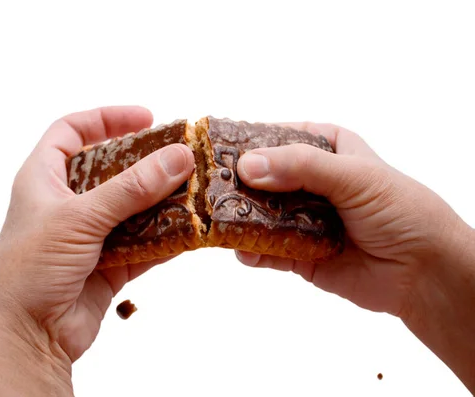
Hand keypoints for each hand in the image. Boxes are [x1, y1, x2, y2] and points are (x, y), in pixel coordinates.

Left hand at [0, 106, 193, 395]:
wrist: (24, 336)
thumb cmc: (31, 267)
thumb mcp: (80, 217)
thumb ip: (131, 188)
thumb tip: (178, 157)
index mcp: (43, 178)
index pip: (71, 132)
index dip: (106, 119)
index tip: (146, 118)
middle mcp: (66, 203)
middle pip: (111, 170)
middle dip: (146, 163)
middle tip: (181, 156)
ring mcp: (89, 236)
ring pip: (132, 209)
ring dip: (162, 202)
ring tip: (194, 191)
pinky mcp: (107, 265)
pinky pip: (143, 244)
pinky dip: (165, 239)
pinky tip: (190, 231)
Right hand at [234, 122, 474, 391]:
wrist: (425, 273)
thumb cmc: (402, 211)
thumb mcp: (355, 175)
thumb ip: (302, 166)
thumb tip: (248, 166)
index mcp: (328, 149)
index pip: (280, 136)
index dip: (250, 140)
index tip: (217, 145)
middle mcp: (311, 181)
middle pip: (263, 176)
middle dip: (237, 182)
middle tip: (206, 184)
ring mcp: (302, 218)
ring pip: (260, 213)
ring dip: (238, 216)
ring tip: (214, 216)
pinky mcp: (298, 253)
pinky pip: (266, 249)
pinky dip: (251, 250)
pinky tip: (240, 249)